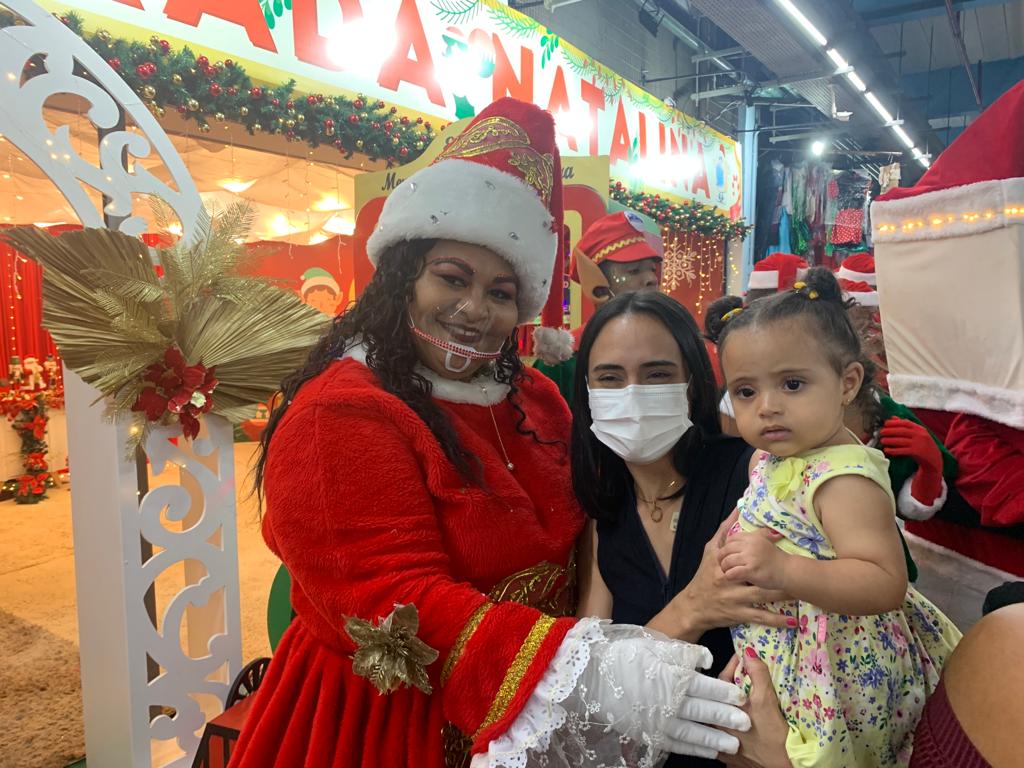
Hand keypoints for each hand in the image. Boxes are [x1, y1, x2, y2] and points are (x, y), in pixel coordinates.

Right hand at [594, 636, 749, 758]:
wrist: (594, 678)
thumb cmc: (626, 656)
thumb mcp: (655, 645)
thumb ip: (684, 652)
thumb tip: (710, 659)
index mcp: (670, 677)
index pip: (704, 686)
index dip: (725, 692)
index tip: (742, 697)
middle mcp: (667, 702)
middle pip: (702, 711)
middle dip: (726, 717)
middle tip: (746, 723)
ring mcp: (658, 720)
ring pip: (692, 732)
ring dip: (714, 739)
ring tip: (733, 745)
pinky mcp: (649, 733)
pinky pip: (676, 744)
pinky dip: (694, 749)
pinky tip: (709, 752)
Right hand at [666, 514, 793, 638]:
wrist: (693, 607)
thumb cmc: (704, 576)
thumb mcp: (710, 551)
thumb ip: (724, 531)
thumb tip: (738, 508)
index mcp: (722, 562)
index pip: (743, 551)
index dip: (761, 544)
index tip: (779, 538)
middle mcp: (728, 579)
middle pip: (758, 575)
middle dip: (778, 573)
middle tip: (798, 569)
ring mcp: (734, 598)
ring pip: (763, 595)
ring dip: (783, 595)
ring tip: (801, 592)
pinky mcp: (738, 614)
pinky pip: (760, 617)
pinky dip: (776, 620)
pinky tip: (791, 621)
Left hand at [717, 649, 790, 767]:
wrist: (783, 767)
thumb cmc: (775, 736)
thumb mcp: (767, 702)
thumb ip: (758, 675)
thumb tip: (749, 653)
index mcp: (724, 710)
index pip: (722, 679)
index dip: (732, 665)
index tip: (742, 657)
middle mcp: (717, 726)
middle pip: (717, 698)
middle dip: (727, 684)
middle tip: (740, 674)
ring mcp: (721, 742)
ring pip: (717, 717)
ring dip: (725, 705)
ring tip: (738, 696)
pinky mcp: (728, 757)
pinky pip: (721, 737)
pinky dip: (726, 727)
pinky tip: (734, 723)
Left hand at [718, 530, 787, 589]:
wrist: (787, 570)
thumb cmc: (774, 557)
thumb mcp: (765, 540)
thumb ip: (757, 532)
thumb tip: (746, 515)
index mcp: (751, 537)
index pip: (731, 539)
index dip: (726, 546)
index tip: (728, 553)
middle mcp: (749, 545)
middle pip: (726, 549)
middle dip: (722, 557)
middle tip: (723, 564)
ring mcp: (750, 558)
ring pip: (727, 561)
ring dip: (725, 568)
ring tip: (727, 571)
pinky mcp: (751, 570)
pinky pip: (733, 572)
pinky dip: (730, 575)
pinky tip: (732, 577)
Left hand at [880, 417, 942, 503]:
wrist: (934, 459)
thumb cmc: (923, 445)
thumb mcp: (917, 434)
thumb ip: (906, 426)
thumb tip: (893, 417)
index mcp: (920, 429)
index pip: (906, 423)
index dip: (894, 423)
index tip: (885, 424)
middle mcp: (920, 435)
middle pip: (902, 431)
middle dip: (890, 431)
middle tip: (881, 432)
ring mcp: (919, 444)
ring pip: (901, 441)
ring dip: (890, 440)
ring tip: (882, 441)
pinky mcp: (917, 453)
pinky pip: (903, 451)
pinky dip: (894, 450)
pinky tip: (887, 450)